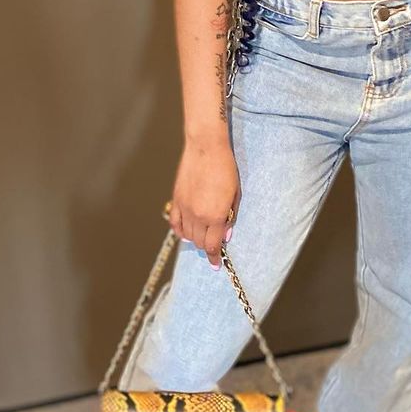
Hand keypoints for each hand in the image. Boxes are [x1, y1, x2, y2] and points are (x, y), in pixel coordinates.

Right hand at [167, 138, 240, 269]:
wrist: (206, 148)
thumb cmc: (225, 168)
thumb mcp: (235, 194)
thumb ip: (230, 217)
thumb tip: (226, 234)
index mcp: (215, 215)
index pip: (212, 245)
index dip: (214, 257)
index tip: (215, 263)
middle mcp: (197, 215)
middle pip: (199, 242)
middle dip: (207, 247)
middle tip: (213, 245)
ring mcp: (184, 207)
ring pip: (186, 235)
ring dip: (195, 239)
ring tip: (202, 236)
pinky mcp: (176, 199)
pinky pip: (175, 223)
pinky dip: (180, 231)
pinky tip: (185, 232)